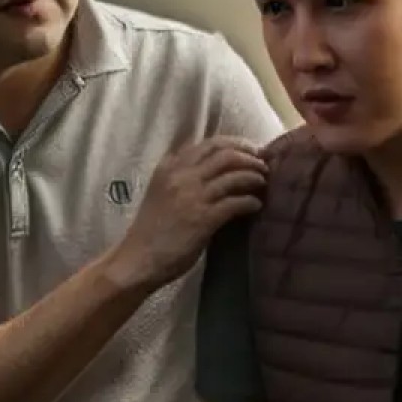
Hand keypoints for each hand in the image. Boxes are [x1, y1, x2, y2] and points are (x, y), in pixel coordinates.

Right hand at [108, 136, 267, 290]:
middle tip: (263, 164)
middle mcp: (182, 175)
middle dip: (250, 156)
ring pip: (234, 174)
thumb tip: (211, 165)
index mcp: (170, 166)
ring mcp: (193, 196)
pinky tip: (256, 205)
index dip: (236, 144)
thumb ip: (181, 174)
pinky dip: (250, 201)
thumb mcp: (161, 189)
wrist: (138, 258)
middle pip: (226, 154)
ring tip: (263, 182)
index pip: (210, 144)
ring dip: (254, 176)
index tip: (250, 149)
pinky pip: (236, 202)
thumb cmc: (151, 228)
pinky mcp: (203, 219)